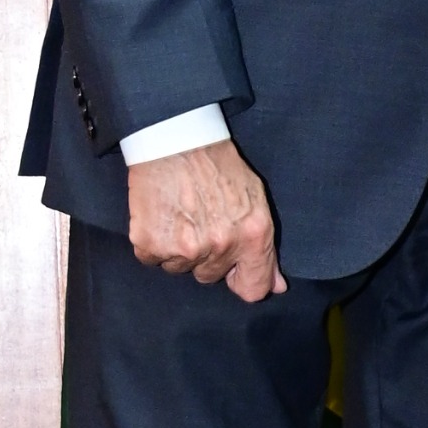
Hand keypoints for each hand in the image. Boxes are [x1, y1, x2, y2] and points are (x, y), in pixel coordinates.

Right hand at [125, 139, 285, 299]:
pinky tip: (161, 215)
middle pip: (210, 276)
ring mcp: (184, 249)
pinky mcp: (150, 244)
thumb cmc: (217, 164)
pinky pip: (152, 259)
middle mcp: (220, 246)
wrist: (174, 138)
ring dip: (178, 249)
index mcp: (252, 235)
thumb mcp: (255, 199)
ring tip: (179, 214)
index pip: (253, 289)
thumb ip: (265, 248)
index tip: (234, 272)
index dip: (242, 281)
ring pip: (180, 269)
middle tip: (200, 221)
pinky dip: (153, 243)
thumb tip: (276, 286)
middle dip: (207, 256)